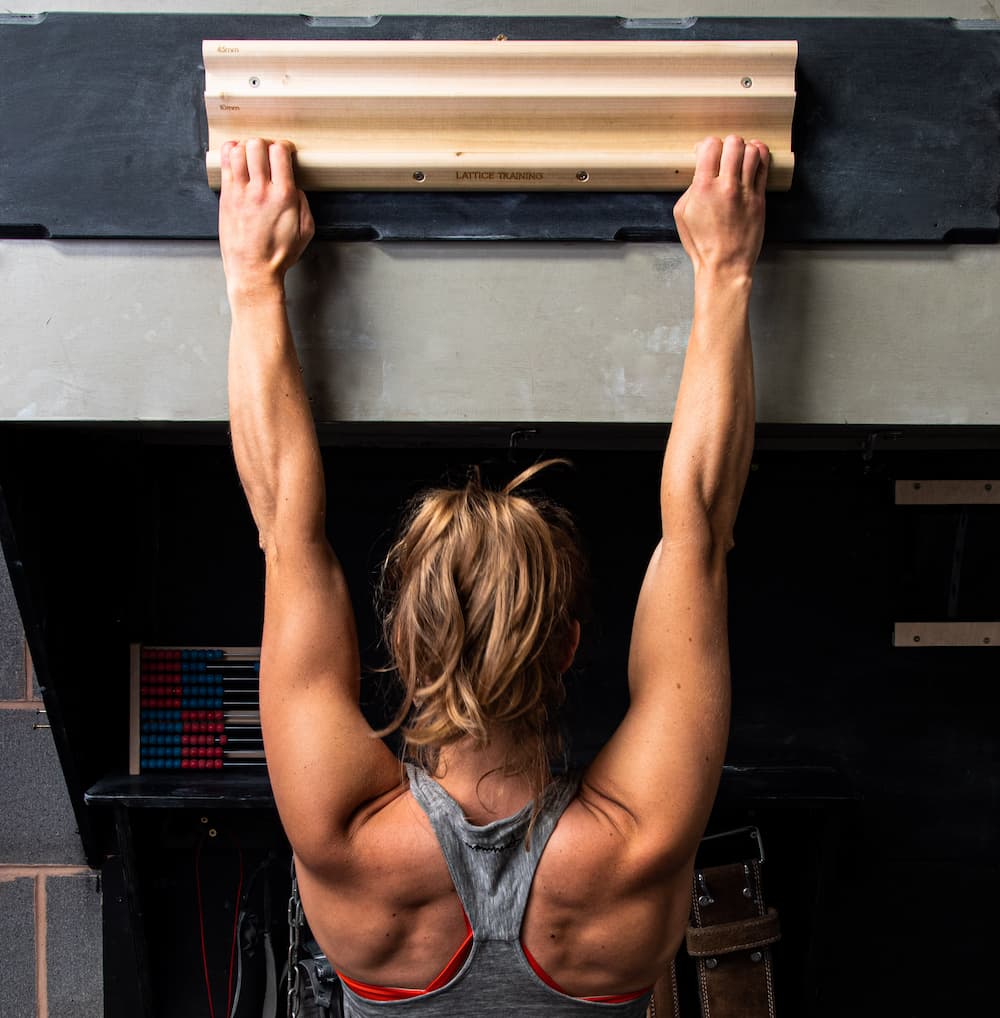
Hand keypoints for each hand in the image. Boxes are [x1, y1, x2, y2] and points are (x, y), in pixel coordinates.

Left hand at [219, 139, 314, 299]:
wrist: (253, 270)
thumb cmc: (278, 255)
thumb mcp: (306, 231)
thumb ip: (304, 204)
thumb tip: (295, 187)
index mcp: (283, 197)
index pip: (280, 153)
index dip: (283, 147)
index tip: (284, 152)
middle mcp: (260, 190)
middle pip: (257, 146)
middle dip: (264, 144)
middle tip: (267, 153)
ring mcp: (240, 192)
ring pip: (238, 150)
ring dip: (246, 147)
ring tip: (251, 155)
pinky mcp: (226, 196)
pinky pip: (224, 163)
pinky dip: (229, 152)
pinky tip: (236, 157)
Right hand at [673, 136, 768, 280]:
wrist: (724, 265)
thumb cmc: (702, 245)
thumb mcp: (682, 215)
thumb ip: (691, 189)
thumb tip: (701, 173)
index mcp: (702, 189)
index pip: (710, 146)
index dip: (708, 145)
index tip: (707, 153)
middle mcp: (726, 186)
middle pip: (733, 143)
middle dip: (728, 145)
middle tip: (725, 155)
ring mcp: (745, 192)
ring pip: (752, 151)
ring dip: (745, 150)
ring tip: (741, 156)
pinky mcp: (759, 199)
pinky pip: (764, 167)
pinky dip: (760, 156)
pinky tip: (755, 157)